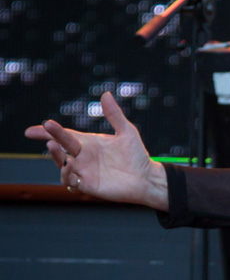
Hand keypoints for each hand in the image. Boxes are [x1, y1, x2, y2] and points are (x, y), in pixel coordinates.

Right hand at [24, 92, 167, 210]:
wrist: (148, 178)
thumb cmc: (137, 156)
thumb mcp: (127, 132)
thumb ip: (114, 115)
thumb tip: (105, 94)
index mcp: (88, 143)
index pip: (64, 135)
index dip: (47, 132)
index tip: (31, 130)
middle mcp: (82, 157)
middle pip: (60, 148)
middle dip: (52, 139)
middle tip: (48, 132)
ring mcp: (84, 172)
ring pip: (61, 165)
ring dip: (56, 157)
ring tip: (56, 147)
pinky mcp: (88, 186)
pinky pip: (70, 182)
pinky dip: (66, 174)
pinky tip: (70, 165)